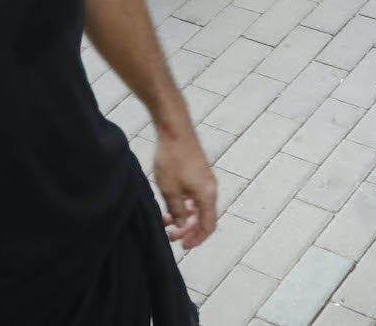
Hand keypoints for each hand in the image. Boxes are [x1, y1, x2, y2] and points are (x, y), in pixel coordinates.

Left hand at [153, 127, 217, 249]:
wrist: (174, 129)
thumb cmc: (172, 158)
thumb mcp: (170, 190)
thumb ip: (177, 211)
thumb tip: (182, 226)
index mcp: (207, 195)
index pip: (208, 225)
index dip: (197, 239)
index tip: (184, 246)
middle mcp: (209, 188)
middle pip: (203, 217)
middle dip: (188, 229)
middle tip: (171, 236)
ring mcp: (204, 179)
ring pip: (197, 206)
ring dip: (184, 216)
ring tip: (166, 221)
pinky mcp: (197, 172)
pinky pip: (194, 195)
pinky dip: (184, 203)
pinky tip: (169, 204)